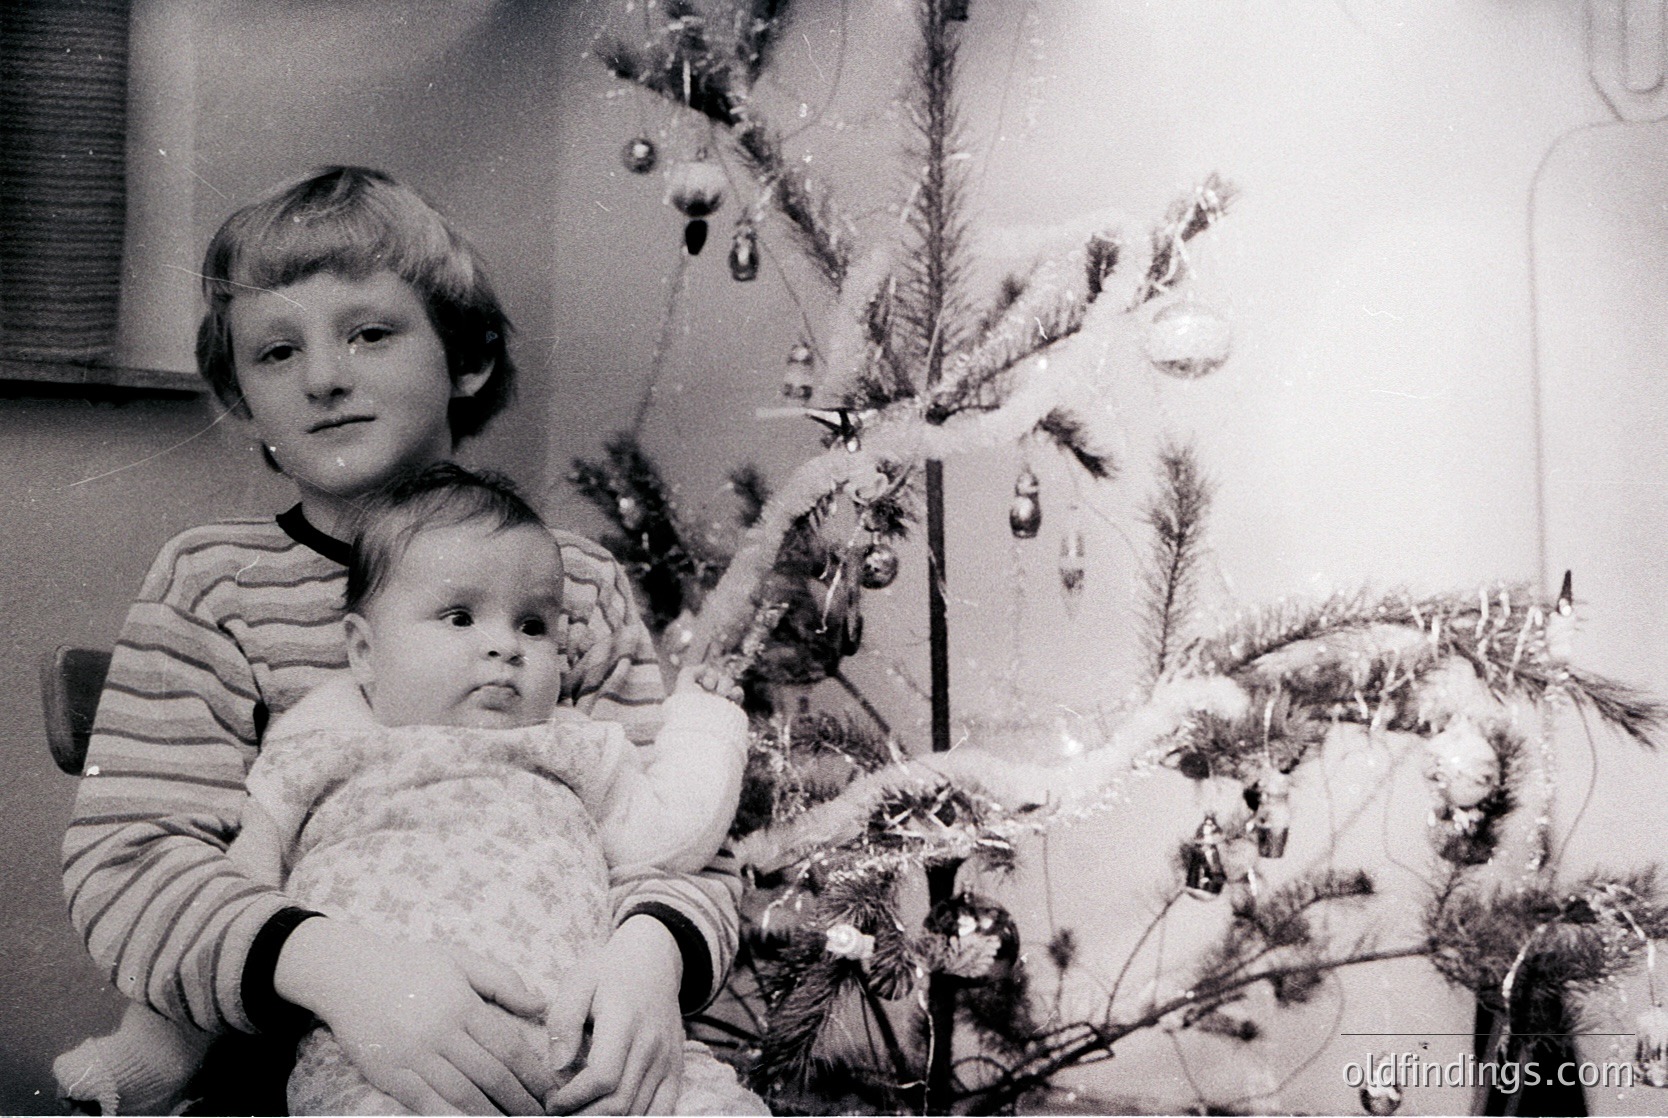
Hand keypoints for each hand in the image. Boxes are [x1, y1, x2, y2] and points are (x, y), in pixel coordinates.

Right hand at [274, 918, 556, 1114]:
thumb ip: (501, 980)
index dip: (534, 1074)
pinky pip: (427, 1105)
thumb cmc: (409, 965)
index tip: (551, 1092)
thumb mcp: (459, 960)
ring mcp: (414, 1055)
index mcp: (463, 1004)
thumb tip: (540, 1004)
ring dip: (492, 1116)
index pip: (509, 1047)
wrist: (347, 972)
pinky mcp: (390, 1074)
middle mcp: (441, 1031)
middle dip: (520, 1101)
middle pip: (491, 1076)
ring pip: (463, 1095)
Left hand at [545, 916, 684, 1114]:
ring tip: (579, 1115)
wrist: (654, 960)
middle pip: (619, 1103)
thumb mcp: (578, 980)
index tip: (551, 1101)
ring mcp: (668, 1060)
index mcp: (625, 1020)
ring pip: (638, 1113)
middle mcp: (652, 1044)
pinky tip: (611, 1116)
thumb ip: (563, 1021)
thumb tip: (556, 1066)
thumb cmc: (608, 971)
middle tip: (559, 1115)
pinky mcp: (676, 1070)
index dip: (573, 1099)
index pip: (602, 1077)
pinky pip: (662, 1112)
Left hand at [675, 663, 742, 704]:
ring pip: (728, 683)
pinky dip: (737, 692)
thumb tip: (705, 667)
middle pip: (719, 677)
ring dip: (725, 685)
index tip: (705, 685)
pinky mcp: (732, 709)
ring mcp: (721, 703)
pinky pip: (738, 694)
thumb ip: (690, 671)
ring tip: (721, 695)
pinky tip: (731, 696)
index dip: (709, 675)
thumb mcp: (683, 684)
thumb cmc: (689, 707)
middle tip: (711, 689)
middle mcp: (709, 697)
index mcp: (697, 691)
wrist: (701, 727)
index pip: (709, 675)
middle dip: (716, 679)